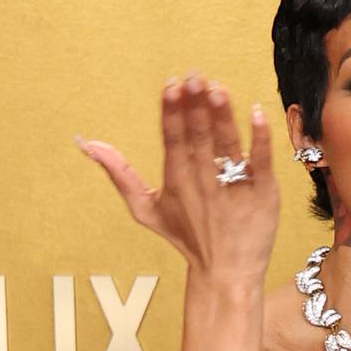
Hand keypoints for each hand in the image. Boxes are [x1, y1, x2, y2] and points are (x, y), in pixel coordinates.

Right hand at [78, 77, 279, 283]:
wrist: (226, 273)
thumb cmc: (186, 238)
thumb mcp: (146, 209)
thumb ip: (119, 174)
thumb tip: (87, 143)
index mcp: (177, 180)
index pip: (173, 140)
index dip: (172, 112)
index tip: (172, 85)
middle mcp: (204, 183)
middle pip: (199, 137)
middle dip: (196, 106)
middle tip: (195, 77)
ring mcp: (235, 189)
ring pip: (227, 146)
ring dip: (223, 117)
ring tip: (218, 89)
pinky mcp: (263, 195)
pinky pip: (261, 162)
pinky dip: (260, 139)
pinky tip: (256, 112)